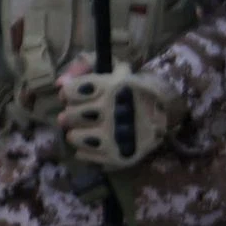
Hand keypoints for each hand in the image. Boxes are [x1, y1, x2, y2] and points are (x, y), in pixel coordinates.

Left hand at [56, 63, 180, 169]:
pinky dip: (85, 149)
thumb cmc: (134, 89)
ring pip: (74, 137)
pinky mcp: (117, 156)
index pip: (71, 92)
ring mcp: (115, 135)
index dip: (68, 94)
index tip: (74, 97)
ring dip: (76, 133)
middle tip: (81, 115)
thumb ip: (84, 69)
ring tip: (86, 130)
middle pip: (69, 116)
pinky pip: (84, 155)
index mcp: (111, 87)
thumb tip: (59, 83)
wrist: (166, 115)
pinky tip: (95, 142)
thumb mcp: (115, 69)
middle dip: (72, 115)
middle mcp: (112, 111)